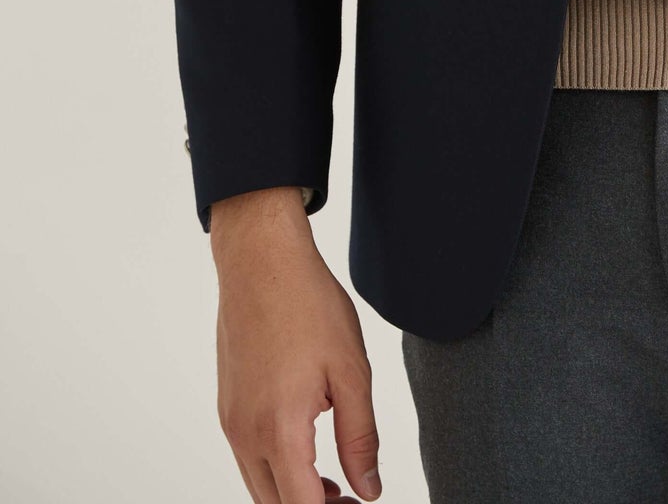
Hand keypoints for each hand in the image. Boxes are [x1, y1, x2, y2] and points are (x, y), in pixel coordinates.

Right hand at [210, 187, 381, 503]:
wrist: (261, 259)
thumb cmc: (307, 304)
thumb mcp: (351, 371)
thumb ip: (360, 438)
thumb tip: (368, 490)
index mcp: (279, 430)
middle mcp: (246, 434)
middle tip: (350, 500)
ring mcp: (231, 421)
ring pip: (259, 485)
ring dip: (293, 493)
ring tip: (335, 483)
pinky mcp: (227, 405)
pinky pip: (249, 457)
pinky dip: (277, 469)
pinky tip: (307, 448)